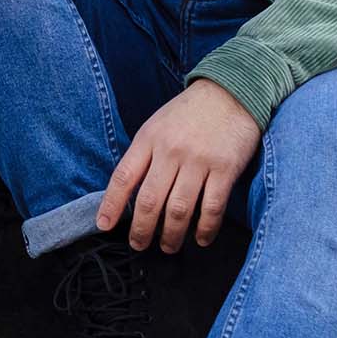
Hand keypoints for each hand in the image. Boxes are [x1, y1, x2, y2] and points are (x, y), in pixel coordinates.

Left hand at [99, 80, 260, 252]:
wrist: (232, 91)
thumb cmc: (191, 112)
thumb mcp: (158, 124)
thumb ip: (144, 154)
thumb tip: (130, 192)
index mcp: (149, 139)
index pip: (123, 177)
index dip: (111, 205)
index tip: (104, 226)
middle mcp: (170, 151)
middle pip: (149, 201)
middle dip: (141, 230)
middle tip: (139, 245)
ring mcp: (198, 161)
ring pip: (178, 210)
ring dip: (171, 235)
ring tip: (168, 247)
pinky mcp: (224, 169)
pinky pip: (211, 207)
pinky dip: (205, 229)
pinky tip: (201, 239)